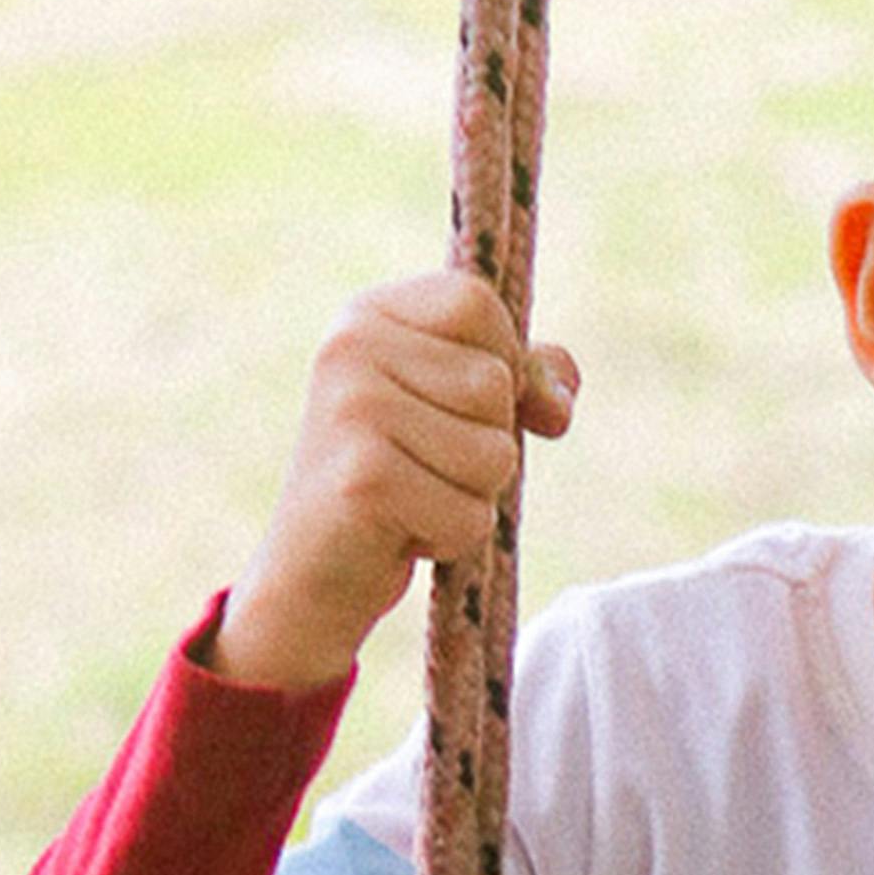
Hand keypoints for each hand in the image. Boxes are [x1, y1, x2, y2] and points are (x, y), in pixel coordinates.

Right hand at [211, 272, 579, 696]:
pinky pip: (472, 512)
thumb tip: (557, 401)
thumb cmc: (398, 479)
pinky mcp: (363, 479)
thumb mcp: (459, 410)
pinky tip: (399, 532)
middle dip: (485, 444)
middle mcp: (349, 347)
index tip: (462, 407)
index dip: (502, 362)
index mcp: (368, 313)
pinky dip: (450, 536)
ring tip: (412, 497)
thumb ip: (524, 377)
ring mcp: (351, 410)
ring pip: (495, 453)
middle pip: (494, 384)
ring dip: (472, 494)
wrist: (315, 569)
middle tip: (420, 466)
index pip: (479, 305)